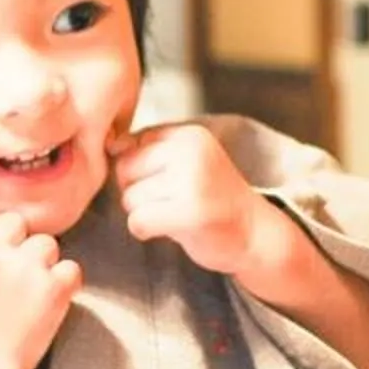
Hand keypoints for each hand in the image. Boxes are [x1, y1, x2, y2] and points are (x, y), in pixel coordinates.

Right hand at [0, 186, 79, 368]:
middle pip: (14, 221)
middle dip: (15, 243)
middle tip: (5, 276)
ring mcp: (22, 270)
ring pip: (46, 243)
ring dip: (40, 263)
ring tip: (24, 294)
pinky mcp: (54, 288)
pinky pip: (70, 267)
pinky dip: (62, 284)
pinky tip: (43, 303)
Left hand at [113, 123, 277, 277]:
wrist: (257, 234)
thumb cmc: (214, 199)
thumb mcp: (188, 163)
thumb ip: (152, 151)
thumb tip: (111, 146)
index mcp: (190, 135)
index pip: (132, 143)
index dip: (138, 170)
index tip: (165, 183)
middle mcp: (191, 151)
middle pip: (124, 169)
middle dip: (137, 191)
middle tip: (169, 202)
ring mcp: (193, 181)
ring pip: (129, 198)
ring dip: (145, 213)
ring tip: (177, 214)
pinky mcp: (191, 213)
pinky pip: (138, 221)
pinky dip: (146, 231)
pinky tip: (171, 230)